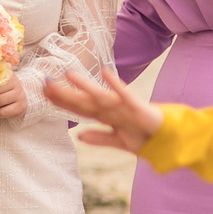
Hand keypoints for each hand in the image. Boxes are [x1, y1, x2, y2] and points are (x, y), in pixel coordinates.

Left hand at [45, 68, 162, 150]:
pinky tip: (105, 73)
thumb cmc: (144, 136)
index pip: (79, 108)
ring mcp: (123, 107)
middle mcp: (111, 109)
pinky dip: (116, 84)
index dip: (61, 102)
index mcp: (106, 116)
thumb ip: (100, 138)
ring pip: (99, 96)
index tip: (44, 94)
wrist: (168, 138)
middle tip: (45, 83)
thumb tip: (79, 136)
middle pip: (84, 101)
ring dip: (84, 86)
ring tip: (68, 74)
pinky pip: (125, 95)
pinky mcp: (137, 106)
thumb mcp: (119, 141)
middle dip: (64, 93)